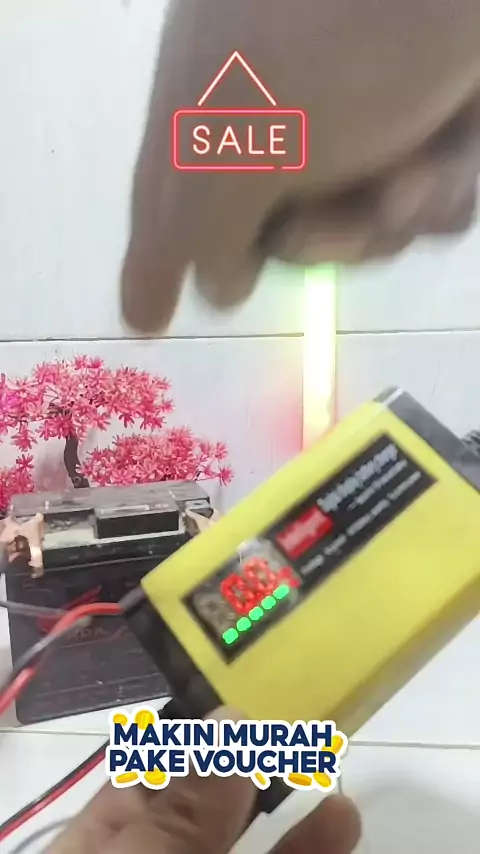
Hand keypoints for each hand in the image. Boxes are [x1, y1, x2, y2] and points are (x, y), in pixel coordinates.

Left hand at [46, 707, 359, 853]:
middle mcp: (151, 852)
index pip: (153, 762)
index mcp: (103, 840)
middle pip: (208, 795)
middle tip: (305, 710)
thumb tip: (233, 721)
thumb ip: (181, 812)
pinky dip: (309, 847)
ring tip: (331, 760)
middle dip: (256, 755)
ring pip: (248, 839)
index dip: (202, 722)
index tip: (253, 682)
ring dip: (292, 800)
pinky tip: (340, 823)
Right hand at [120, 0, 479, 333]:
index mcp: (210, 98)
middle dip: (317, 247)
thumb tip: (216, 288)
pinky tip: (442, 167)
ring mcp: (361, 114)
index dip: (159, 260)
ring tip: (406, 185)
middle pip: (283, 230)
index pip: (170, 195)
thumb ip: (196, 233)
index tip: (146, 320)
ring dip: (384, 226)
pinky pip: (427, 199)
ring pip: (366, 224)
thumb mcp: (231, 147)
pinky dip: (438, 196)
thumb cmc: (325, 53)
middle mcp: (279, 109)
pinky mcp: (433, 118)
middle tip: (318, 232)